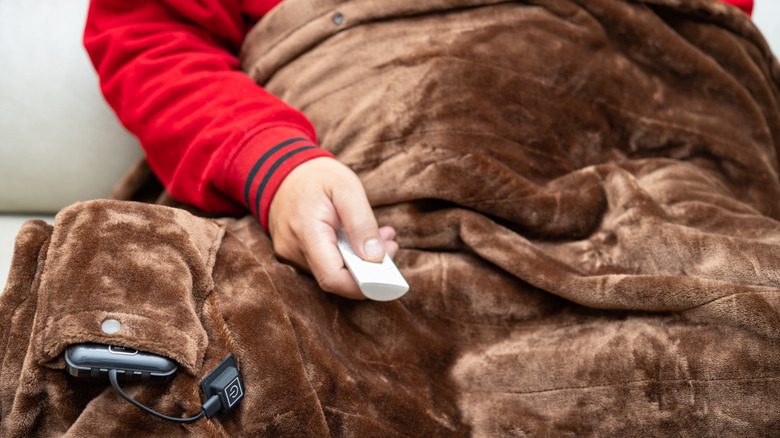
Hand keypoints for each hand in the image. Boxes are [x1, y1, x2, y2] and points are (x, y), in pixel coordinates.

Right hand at [267, 157, 397, 297]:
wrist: (282, 169)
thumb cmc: (316, 176)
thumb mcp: (347, 188)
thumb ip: (362, 223)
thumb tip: (375, 257)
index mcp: (306, 232)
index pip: (333, 278)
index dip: (362, 286)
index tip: (388, 277)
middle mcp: (293, 249)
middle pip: (335, 278)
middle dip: (368, 270)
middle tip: (391, 246)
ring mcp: (291, 253)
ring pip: (331, 271)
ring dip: (359, 260)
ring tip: (381, 236)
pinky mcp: (295, 253)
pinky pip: (324, 263)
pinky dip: (347, 255)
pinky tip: (360, 239)